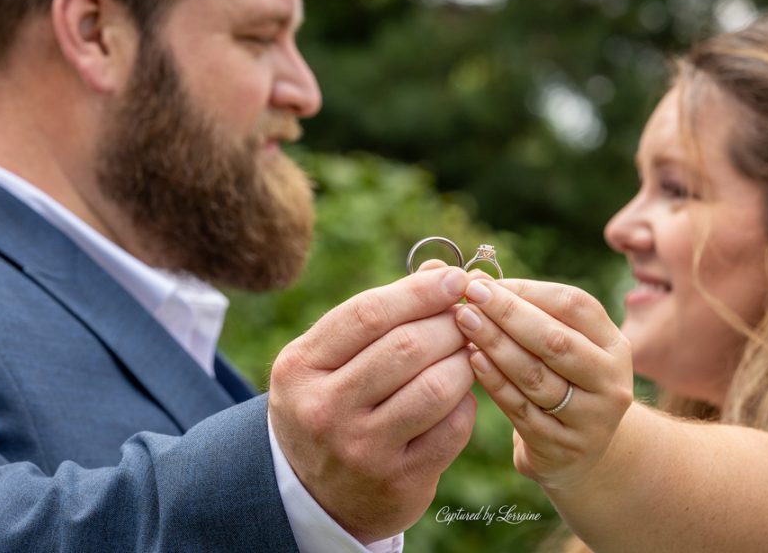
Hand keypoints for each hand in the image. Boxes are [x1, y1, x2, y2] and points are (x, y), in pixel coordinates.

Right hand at [268, 263, 476, 542]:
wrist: (310, 496)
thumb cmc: (326, 406)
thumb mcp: (326, 360)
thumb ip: (377, 315)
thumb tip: (440, 271)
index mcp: (300, 367)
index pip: (368, 314)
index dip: (419, 291)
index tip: (455, 278)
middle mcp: (324, 409)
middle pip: (407, 347)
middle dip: (449, 323)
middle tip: (467, 317)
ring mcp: (361, 449)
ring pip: (437, 386)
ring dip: (464, 361)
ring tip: (467, 352)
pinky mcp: (399, 482)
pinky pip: (453, 427)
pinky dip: (466, 402)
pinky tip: (459, 395)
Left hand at [455, 278, 631, 491]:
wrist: (581, 452)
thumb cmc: (560, 380)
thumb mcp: (560, 344)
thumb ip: (526, 310)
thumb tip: (476, 278)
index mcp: (613, 343)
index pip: (573, 305)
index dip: (526, 290)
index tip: (484, 282)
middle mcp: (610, 380)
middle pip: (555, 341)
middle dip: (508, 314)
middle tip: (470, 296)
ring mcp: (590, 418)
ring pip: (535, 376)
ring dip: (495, 344)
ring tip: (464, 322)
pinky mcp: (562, 447)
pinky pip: (521, 409)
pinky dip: (494, 382)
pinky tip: (472, 360)